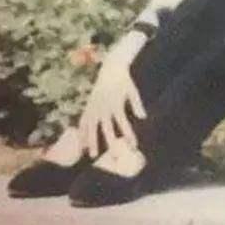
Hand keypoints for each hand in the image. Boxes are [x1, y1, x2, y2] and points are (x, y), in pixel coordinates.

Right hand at [78, 31, 147, 157]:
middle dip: (110, 143)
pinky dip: (81, 132)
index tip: (133, 146)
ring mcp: (95, 106)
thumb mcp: (133, 91)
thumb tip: (143, 117)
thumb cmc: (124, 80)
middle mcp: (104, 107)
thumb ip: (137, 104)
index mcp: (116, 103)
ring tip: (92, 155)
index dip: (128, 135)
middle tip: (114, 157)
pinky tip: (81, 143)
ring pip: (92, 127)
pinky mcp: (89, 105)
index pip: (123, 123)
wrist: (111, 67)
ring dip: (92, 141)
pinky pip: (83, 120)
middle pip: (107, 128)